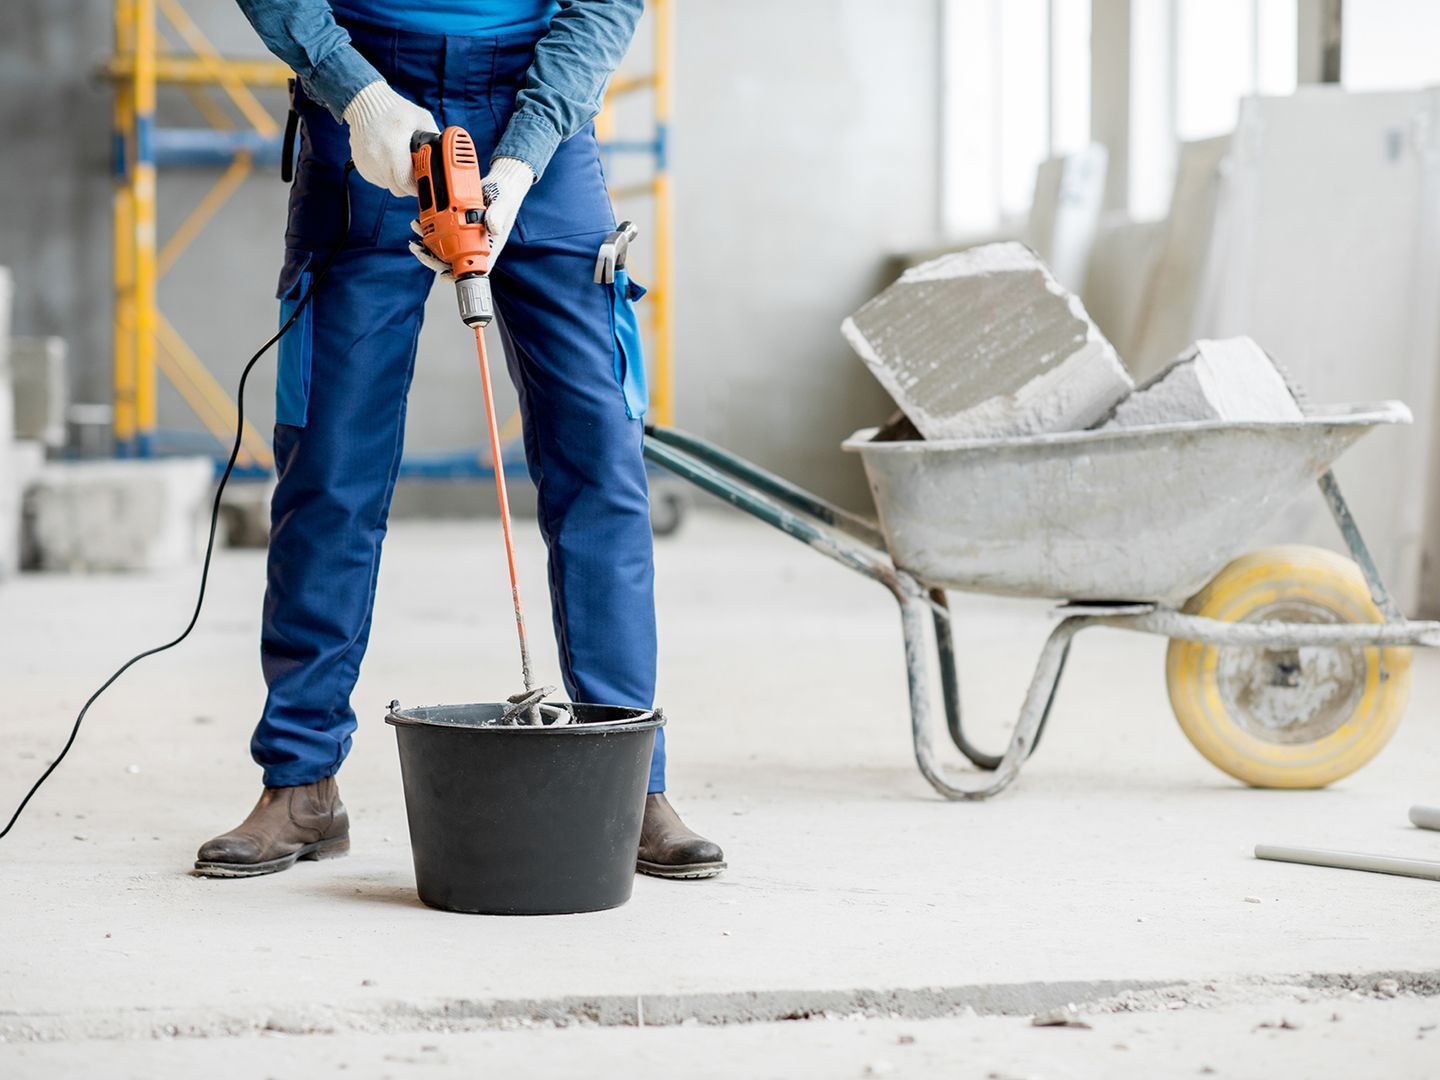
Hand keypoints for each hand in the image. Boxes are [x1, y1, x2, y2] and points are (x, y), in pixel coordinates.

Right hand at [342, 81, 436, 196]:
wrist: (363, 103)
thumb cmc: (394, 109)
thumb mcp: (420, 118)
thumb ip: (434, 137)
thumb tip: (445, 153)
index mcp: (393, 148)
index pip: (406, 183)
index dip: (419, 186)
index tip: (426, 182)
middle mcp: (377, 159)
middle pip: (398, 189)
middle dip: (410, 184)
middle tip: (416, 173)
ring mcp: (366, 163)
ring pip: (388, 185)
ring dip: (397, 179)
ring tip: (401, 161)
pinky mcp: (360, 165)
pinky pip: (379, 179)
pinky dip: (386, 174)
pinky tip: (389, 159)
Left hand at [406, 157, 535, 271]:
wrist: (500, 182)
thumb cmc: (506, 196)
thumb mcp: (503, 204)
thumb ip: (497, 215)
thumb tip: (493, 228)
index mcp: (488, 245)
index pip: (472, 268)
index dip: (456, 276)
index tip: (443, 275)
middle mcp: (475, 243)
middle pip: (452, 261)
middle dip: (432, 259)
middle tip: (418, 250)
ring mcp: (466, 234)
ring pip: (444, 247)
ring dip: (426, 244)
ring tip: (414, 229)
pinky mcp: (458, 223)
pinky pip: (442, 231)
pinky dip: (429, 229)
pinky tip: (418, 222)